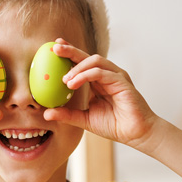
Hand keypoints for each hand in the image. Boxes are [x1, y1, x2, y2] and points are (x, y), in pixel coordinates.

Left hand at [44, 39, 159, 150]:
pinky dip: (86, 75)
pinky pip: (101, 72)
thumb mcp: (85, 120)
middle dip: (70, 50)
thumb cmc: (115, 126)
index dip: (69, 53)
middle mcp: (107, 76)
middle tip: (55, 48)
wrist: (135, 134)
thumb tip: (46, 114)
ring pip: (95, 61)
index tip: (53, 48)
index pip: (82, 63)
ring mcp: (115, 77)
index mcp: (98, 82)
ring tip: (65, 79)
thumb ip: (67, 115)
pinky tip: (74, 82)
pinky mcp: (122, 82)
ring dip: (77, 66)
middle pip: (87, 56)